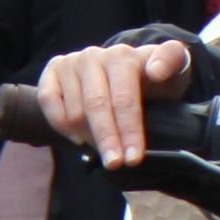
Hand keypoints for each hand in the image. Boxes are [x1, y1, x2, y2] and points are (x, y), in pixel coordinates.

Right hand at [29, 39, 196, 167]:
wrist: (129, 70)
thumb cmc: (151, 79)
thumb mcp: (172, 71)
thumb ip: (171, 63)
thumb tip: (156, 71)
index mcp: (124, 56)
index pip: (124, 98)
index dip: (129, 129)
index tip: (133, 158)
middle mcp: (95, 55)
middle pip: (96, 106)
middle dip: (107, 140)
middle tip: (115, 164)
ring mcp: (73, 62)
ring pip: (72, 110)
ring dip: (88, 136)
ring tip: (104, 147)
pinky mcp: (54, 69)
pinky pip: (48, 102)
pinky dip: (61, 125)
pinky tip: (79, 137)